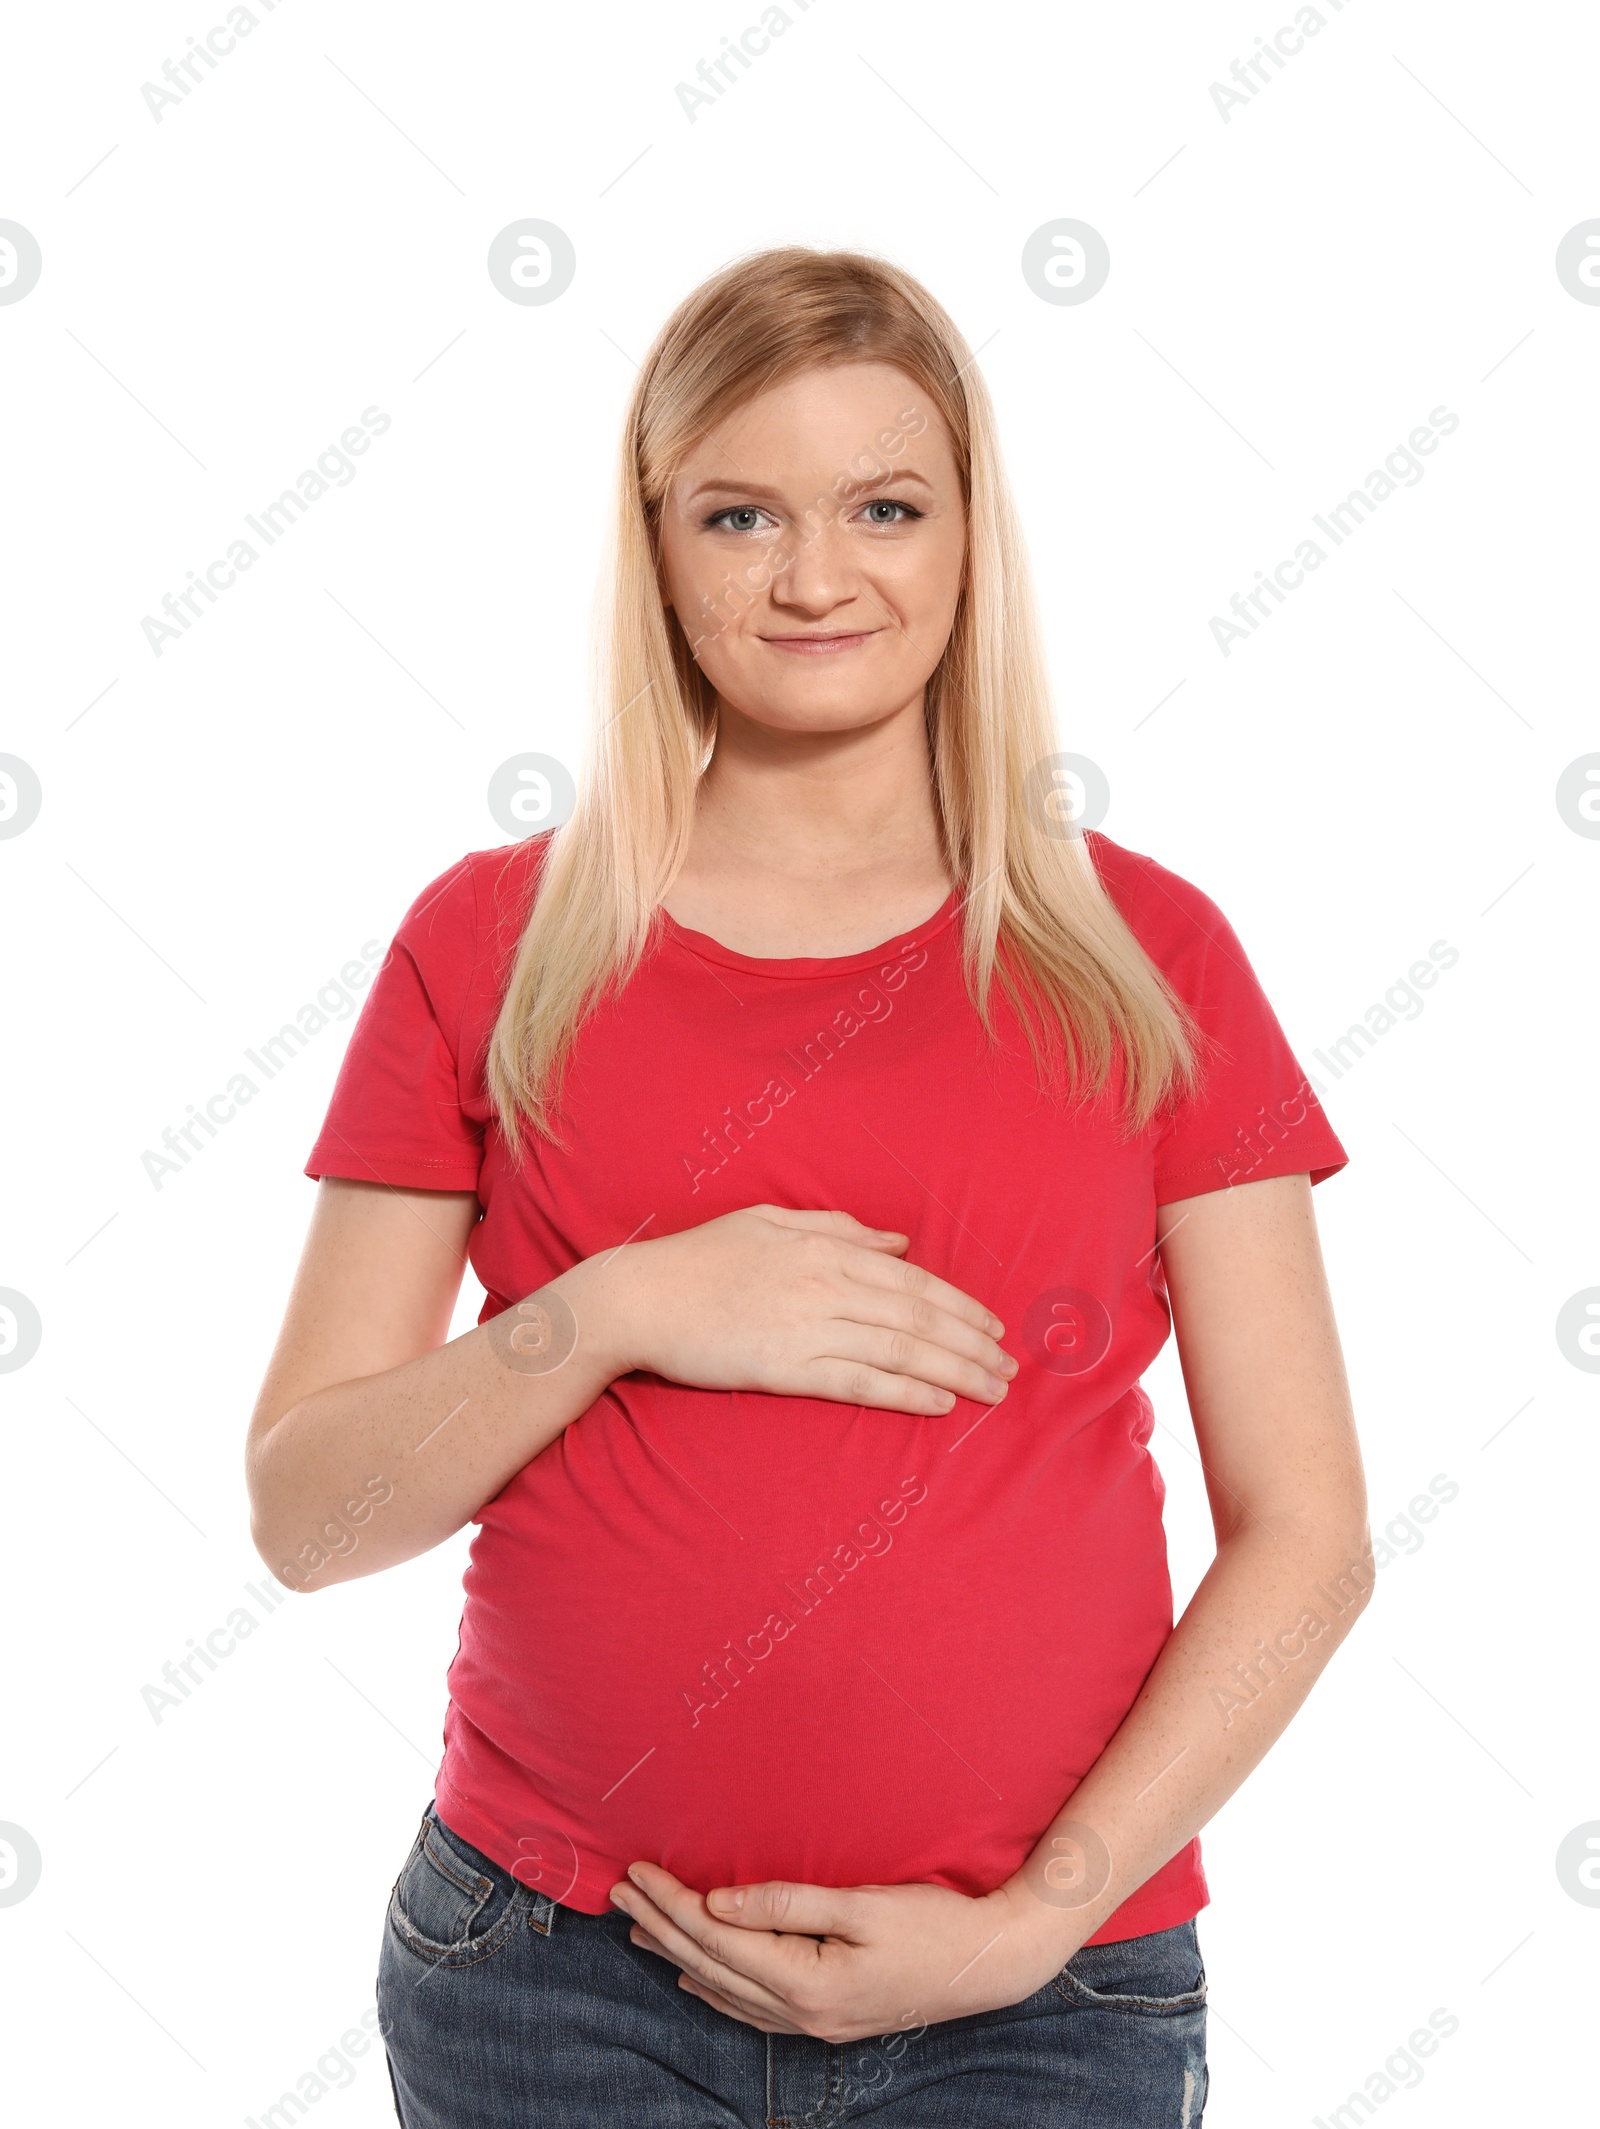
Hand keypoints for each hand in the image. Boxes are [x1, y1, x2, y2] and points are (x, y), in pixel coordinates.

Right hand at [596, 1205, 1015, 1416]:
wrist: (639, 1298)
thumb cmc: (700, 1258)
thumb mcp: (770, 1221)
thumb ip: (839, 1229)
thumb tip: (898, 1242)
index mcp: (825, 1248)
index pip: (912, 1281)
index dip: (961, 1305)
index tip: (995, 1327)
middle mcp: (825, 1285)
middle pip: (918, 1317)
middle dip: (972, 1343)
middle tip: (1010, 1368)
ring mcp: (807, 1328)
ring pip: (900, 1349)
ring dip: (955, 1370)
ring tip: (992, 1390)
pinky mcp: (785, 1369)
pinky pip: (859, 1382)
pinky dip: (905, 1392)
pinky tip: (940, 1403)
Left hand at [608, 1864, 1076, 2041]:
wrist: (991, 1964)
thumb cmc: (932, 1925)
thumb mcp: (862, 1905)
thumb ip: (787, 1902)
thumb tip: (721, 1901)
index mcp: (807, 1982)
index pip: (718, 1940)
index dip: (672, 1905)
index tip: (637, 1873)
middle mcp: (803, 2014)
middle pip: (712, 1968)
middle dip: (661, 1928)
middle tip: (619, 1895)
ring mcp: (816, 2024)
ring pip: (726, 1992)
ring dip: (679, 1958)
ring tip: (638, 1934)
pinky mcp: (829, 2020)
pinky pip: (754, 2010)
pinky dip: (717, 1991)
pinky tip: (697, 1979)